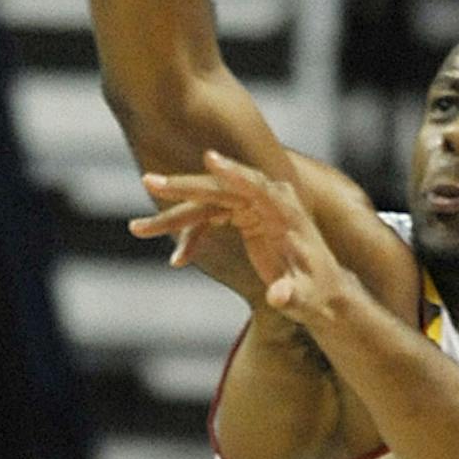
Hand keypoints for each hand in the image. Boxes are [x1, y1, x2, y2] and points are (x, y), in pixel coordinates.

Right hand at [135, 152, 345, 322]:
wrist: (320, 289)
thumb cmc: (316, 292)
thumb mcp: (305, 298)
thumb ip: (290, 295)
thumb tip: (279, 298)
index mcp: (285, 211)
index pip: (258, 186)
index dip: (234, 173)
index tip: (210, 159)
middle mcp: (266, 200)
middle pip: (220, 189)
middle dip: (183, 188)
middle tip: (149, 183)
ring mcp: (252, 205)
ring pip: (206, 203)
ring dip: (173, 216)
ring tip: (138, 228)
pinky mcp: (242, 215)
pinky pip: (207, 221)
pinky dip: (191, 239)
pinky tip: (177, 260)